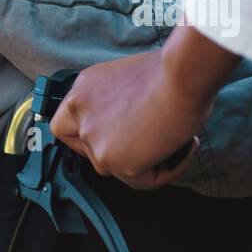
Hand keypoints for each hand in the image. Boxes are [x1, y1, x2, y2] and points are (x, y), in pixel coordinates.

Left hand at [51, 26, 239, 188]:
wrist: (183, 75)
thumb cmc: (170, 70)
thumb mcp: (128, 79)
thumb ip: (117, 103)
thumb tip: (133, 123)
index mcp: (83, 91)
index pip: (64, 126)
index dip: (87, 137)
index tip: (114, 137)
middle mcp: (80, 114)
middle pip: (88, 152)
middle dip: (115, 154)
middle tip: (149, 147)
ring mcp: (93, 139)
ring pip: (115, 169)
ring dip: (145, 162)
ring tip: (178, 142)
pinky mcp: (113, 160)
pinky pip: (143, 180)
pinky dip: (168, 169)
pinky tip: (187, 147)